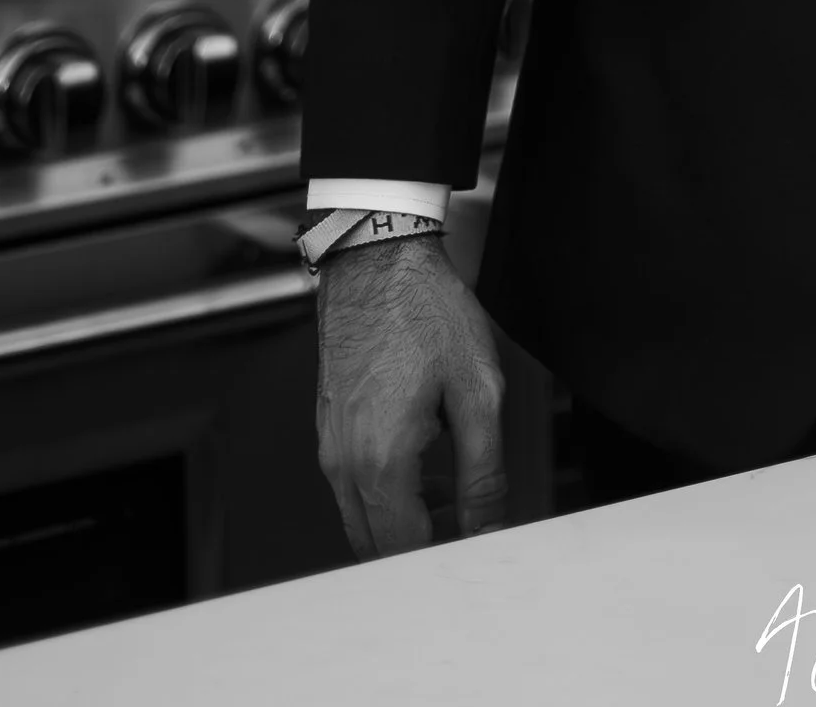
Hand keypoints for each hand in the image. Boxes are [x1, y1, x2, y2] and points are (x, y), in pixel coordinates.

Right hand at [315, 233, 507, 555]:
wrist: (378, 260)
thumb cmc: (427, 312)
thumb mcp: (478, 391)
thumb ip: (484, 472)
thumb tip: (487, 528)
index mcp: (381, 461)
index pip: (404, 550)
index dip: (445, 556)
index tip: (475, 540)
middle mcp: (343, 463)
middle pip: (376, 545)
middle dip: (421, 544)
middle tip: (466, 515)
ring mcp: (329, 447)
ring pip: (360, 519)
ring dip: (403, 520)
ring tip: (451, 485)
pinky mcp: (328, 429)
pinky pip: (351, 487)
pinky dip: (384, 493)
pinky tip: (423, 458)